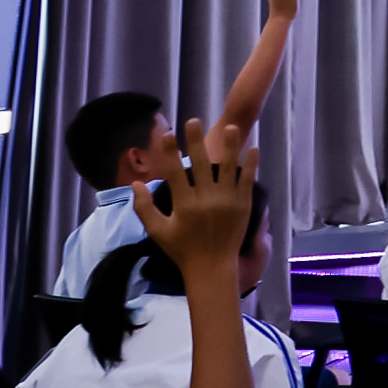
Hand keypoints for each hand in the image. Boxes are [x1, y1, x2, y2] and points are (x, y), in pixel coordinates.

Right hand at [134, 119, 256, 272]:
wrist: (212, 267)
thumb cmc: (181, 249)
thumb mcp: (158, 231)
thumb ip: (144, 208)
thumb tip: (135, 184)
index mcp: (184, 205)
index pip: (175, 172)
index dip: (170, 152)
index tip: (168, 134)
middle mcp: (206, 199)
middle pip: (201, 164)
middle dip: (197, 141)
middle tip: (194, 120)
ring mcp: (227, 201)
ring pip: (229, 167)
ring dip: (230, 146)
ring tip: (230, 126)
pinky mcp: (244, 204)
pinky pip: (248, 180)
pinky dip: (250, 164)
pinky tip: (252, 148)